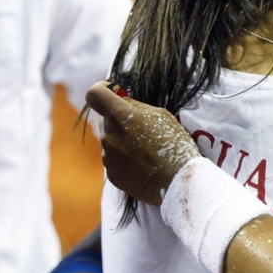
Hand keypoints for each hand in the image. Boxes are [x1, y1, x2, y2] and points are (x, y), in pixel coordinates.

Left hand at [84, 82, 199, 205]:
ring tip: (146, 150)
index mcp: (120, 116)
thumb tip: (122, 101)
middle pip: (104, 119)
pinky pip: (113, 160)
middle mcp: (108, 136)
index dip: (102, 91)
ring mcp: (108, 157)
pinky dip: (124, 158)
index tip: (115, 94)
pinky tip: (143, 165)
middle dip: (118, 118)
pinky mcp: (112, 175)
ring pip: (109, 140)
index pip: (94, 95)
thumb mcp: (161, 115)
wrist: (178, 181)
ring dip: (122, 140)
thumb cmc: (174, 143)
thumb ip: (136, 106)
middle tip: (141, 127)